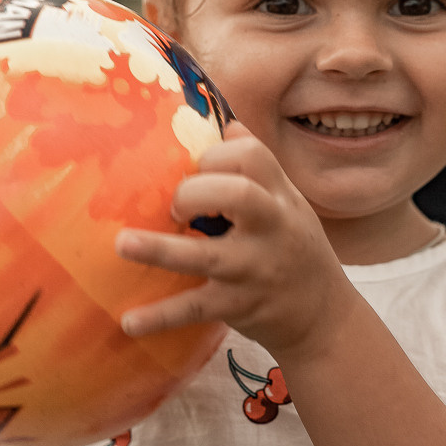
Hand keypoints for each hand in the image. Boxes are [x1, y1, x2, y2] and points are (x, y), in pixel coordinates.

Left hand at [116, 123, 356, 359]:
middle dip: (197, 192)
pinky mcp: (238, 307)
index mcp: (280, 197)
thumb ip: (258, 167)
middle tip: (174, 206)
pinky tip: (128, 322)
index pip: (253, 156)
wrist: (324, 317)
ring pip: (207, 256)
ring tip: (121, 244)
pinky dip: (161, 316)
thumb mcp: (289, 202)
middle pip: (239, 195)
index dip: (217, 154)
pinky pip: (196, 309)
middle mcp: (271, 229)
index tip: (197, 166)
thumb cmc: (293, 246)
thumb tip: (225, 124)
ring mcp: (254, 270)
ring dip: (161, 249)